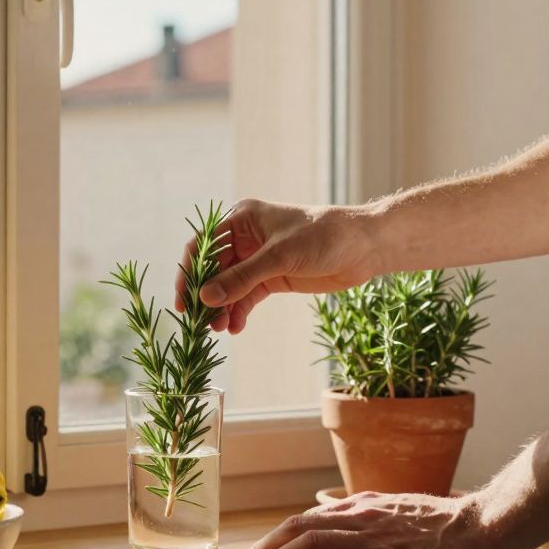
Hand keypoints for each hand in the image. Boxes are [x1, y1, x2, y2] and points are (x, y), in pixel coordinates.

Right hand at [174, 199, 380, 333]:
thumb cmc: (322, 237)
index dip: (191, 273)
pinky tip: (236, 327)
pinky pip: (248, 296)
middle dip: (208, 296)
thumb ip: (241, 278)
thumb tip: (206, 298)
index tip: (184, 300)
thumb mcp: (278, 257)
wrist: (364, 246)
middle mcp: (246, 238)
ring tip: (220, 329)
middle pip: (215, 270)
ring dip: (223, 307)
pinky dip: (240, 311)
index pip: (204, 246)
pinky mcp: (273, 277)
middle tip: (201, 322)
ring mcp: (259, 259)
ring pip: (230, 286)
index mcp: (241, 219)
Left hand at [234, 491, 507, 548]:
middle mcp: (361, 517)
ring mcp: (374, 538)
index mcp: (362, 507)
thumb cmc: (447, 527)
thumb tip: (336, 531)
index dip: (276, 538)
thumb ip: (366, 520)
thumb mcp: (397, 514)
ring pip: (312, 542)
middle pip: (298, 527)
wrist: (483, 528)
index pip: (306, 519)